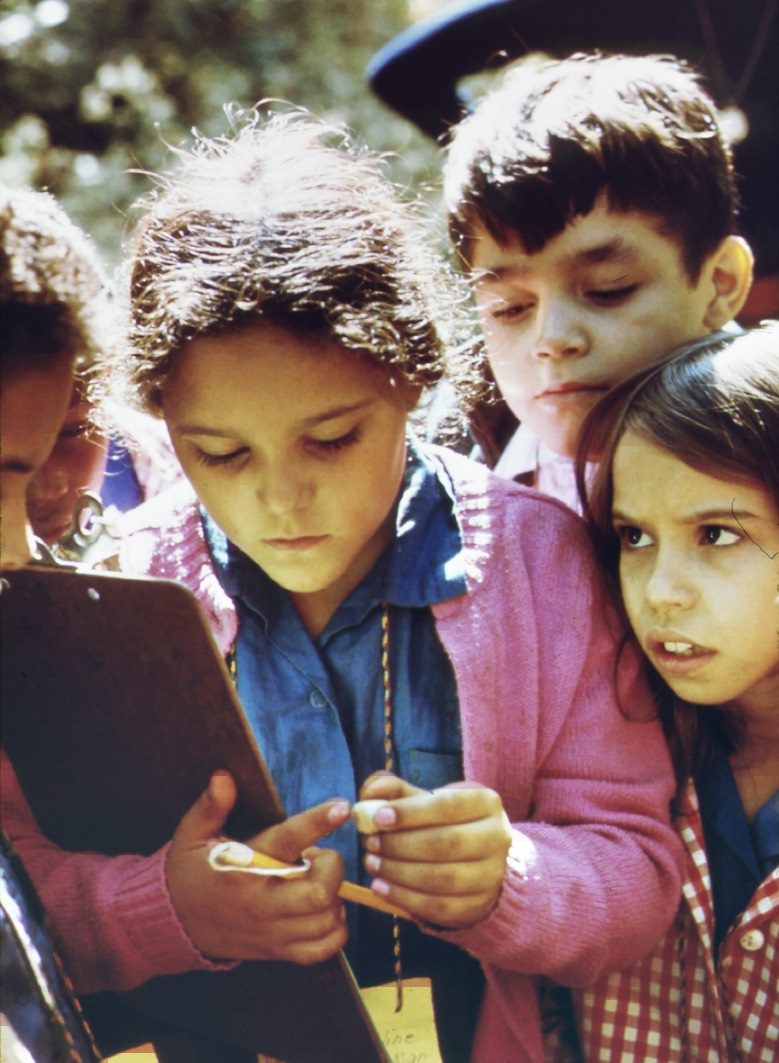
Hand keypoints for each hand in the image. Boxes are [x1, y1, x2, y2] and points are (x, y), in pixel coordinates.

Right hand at [167, 770, 350, 964]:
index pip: (286, 842)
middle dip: (333, 868)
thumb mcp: (191, 835)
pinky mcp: (277, 951)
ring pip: (325, 921)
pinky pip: (322, 949)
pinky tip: (324, 910)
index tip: (341, 808)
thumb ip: (211, 806)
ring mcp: (271, 932)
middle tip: (319, 858)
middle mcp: (260, 903)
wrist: (174, 924)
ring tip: (317, 881)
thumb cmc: (190, 872)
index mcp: (243, 867)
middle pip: (319, 893)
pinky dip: (334, 929)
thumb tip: (224, 776)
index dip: (316, 823)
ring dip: (334, 897)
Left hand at [356, 772, 511, 928]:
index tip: (378, 818)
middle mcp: (497, 838)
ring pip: (441, 878)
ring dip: (399, 872)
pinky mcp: (478, 905)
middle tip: (370, 843)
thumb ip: (396, 791)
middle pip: (445, 843)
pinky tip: (381, 887)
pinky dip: (404, 898)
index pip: (448, 805)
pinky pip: (438, 907)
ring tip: (371, 863)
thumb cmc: (445, 822)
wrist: (478, 860)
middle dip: (400, 844)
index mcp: (486, 802)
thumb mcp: (426, 799)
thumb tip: (370, 792)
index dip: (411, 812)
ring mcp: (491, 875)